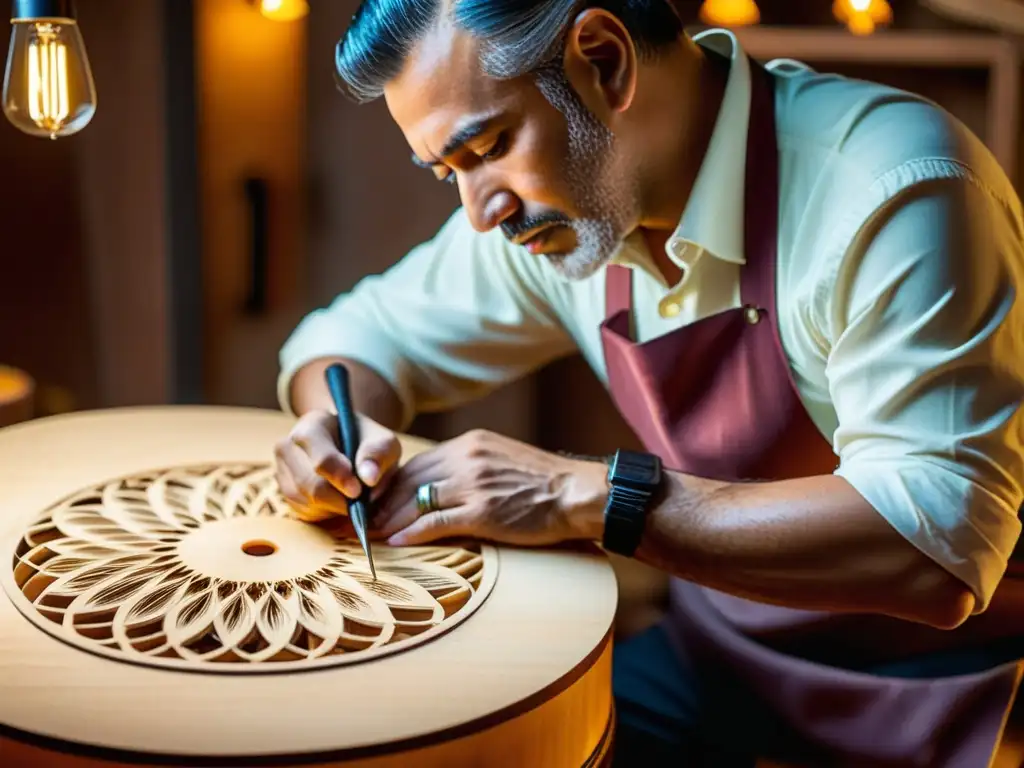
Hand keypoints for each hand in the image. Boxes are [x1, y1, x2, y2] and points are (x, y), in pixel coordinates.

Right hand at [274, 410, 401, 522]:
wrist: (351, 449)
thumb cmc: (367, 444)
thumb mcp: (383, 442)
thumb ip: (379, 454)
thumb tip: (368, 477)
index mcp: (312, 425)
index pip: (319, 456)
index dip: (339, 477)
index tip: (358, 491)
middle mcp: (288, 445)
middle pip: (309, 484)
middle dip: (339, 498)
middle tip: (361, 500)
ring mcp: (282, 469)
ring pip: (306, 501)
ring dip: (334, 506)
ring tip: (351, 495)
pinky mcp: (284, 491)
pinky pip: (304, 512)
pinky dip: (326, 513)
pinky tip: (338, 500)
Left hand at [375, 429, 607, 546]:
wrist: (577, 493)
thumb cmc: (544, 481)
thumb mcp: (502, 458)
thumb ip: (471, 465)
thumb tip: (442, 483)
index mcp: (471, 444)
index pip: (418, 462)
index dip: (392, 483)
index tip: (377, 499)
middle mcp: (467, 459)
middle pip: (409, 479)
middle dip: (382, 501)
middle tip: (362, 519)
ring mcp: (473, 485)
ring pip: (415, 501)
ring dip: (389, 519)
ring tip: (370, 534)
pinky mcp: (482, 512)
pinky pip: (435, 523)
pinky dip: (411, 533)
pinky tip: (396, 542)